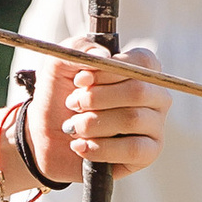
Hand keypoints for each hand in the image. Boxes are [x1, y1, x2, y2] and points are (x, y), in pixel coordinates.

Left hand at [31, 40, 168, 180]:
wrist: (46, 136)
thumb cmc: (61, 96)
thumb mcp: (61, 64)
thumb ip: (79, 48)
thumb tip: (104, 56)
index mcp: (141, 69)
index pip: (142, 62)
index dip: (109, 71)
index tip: (80, 79)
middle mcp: (155, 96)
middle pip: (138, 91)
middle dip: (97, 98)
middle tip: (72, 104)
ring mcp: (155, 125)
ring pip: (133, 120)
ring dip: (93, 123)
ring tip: (72, 127)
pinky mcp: (148, 153)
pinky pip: (133, 150)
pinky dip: (101, 148)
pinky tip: (80, 146)